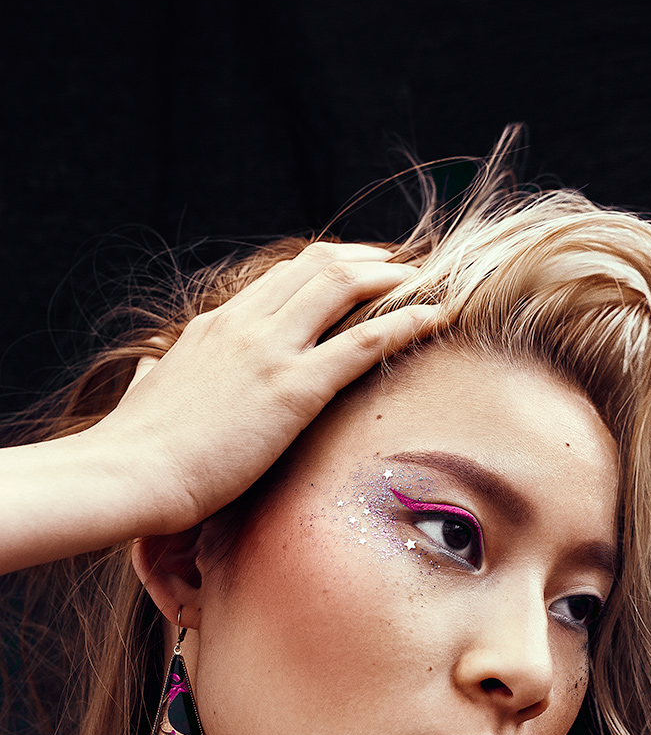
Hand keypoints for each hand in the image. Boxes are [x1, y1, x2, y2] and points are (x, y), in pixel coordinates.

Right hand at [89, 242, 436, 535]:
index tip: (358, 272)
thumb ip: (159, 373)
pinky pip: (363, 342)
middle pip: (319, 266)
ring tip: (425, 284)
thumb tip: (152, 369)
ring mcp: (271, 351)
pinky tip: (436, 317)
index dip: (329, 267)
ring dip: (391, 279)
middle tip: (401, 270)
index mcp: (215, 325)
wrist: (131, 472)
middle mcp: (246, 324)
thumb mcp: (147, 394)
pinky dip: (405, 323)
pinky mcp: (293, 388)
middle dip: (367, 262)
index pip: (283, 276)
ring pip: (344, 286)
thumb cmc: (138, 448)